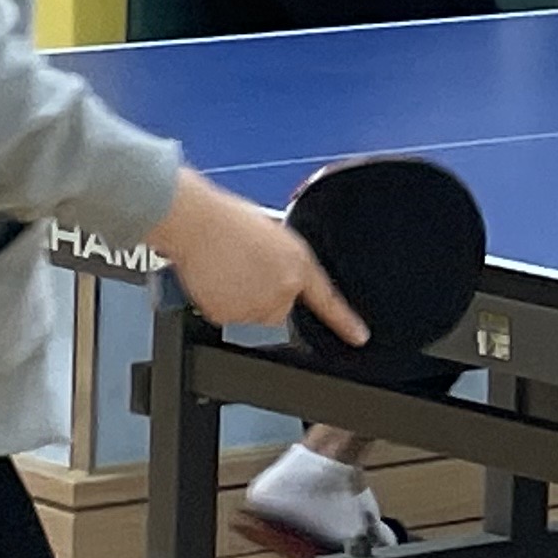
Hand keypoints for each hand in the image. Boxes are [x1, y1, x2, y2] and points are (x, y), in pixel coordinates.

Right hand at [151, 170, 364, 338]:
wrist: (198, 223)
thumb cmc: (228, 220)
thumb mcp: (273, 235)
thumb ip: (284, 263)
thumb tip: (280, 278)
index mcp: (298, 263)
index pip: (327, 299)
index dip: (345, 321)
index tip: (359, 336)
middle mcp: (283, 288)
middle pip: (279, 312)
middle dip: (263, 299)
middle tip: (243, 274)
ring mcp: (257, 305)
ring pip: (252, 317)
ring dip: (241, 302)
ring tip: (227, 272)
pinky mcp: (230, 315)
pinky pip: (227, 318)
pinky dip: (219, 305)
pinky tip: (215, 280)